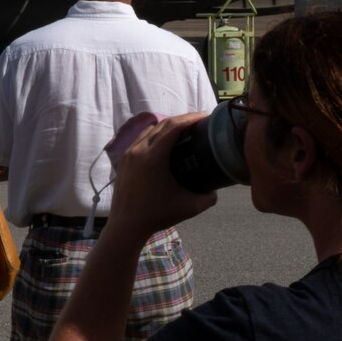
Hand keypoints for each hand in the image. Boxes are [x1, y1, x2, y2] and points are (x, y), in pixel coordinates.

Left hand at [110, 114, 219, 236]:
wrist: (126, 224)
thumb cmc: (157, 214)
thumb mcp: (189, 207)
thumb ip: (208, 198)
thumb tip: (217, 190)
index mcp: (152, 157)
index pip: (172, 127)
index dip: (190, 118)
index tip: (205, 116)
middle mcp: (138, 150)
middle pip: (162, 124)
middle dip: (182, 119)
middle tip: (200, 121)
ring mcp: (129, 153)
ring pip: (150, 129)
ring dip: (168, 125)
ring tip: (186, 129)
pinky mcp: (124, 158)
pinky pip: (142, 138)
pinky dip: (156, 134)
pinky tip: (167, 141)